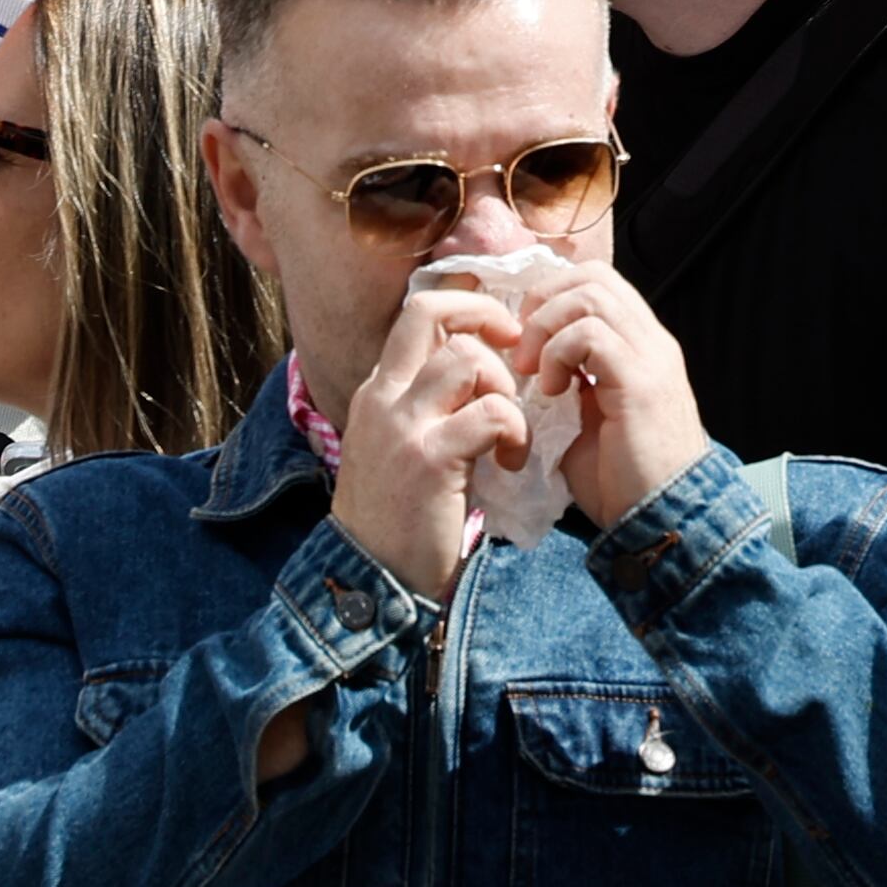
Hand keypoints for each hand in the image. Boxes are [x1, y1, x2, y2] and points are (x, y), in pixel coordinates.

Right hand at [329, 273, 528, 601]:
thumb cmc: (395, 520)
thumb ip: (428, 410)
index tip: (498, 335)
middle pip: (429, 313)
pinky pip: (490, 415)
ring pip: (467, 360)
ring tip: (511, 432)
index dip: (463, 308)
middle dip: (485, 316)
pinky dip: (515, 434)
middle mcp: (383, 397)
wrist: (370, 578)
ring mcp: (402, 426)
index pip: (414, 314)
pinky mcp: (430, 459)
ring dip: (505, 390)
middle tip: (516, 352)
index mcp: (378, 392)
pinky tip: (511, 464)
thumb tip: (479, 377)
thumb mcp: (400, 449)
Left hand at [521, 264, 711, 536]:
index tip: (523, 339)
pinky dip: (558, 354)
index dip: (550, 296)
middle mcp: (652, 342)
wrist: (660, 521)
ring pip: (590, 295)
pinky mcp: (642, 383)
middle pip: (591, 276)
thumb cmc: (618, 478)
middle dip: (543, 303)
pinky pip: (590, 334)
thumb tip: (518, 355)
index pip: (595, 281)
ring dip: (546, 327)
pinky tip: (551, 391)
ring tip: (533, 372)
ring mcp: (651, 358)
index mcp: (640, 345)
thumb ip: (563, 378)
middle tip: (522, 350)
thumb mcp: (581, 416)